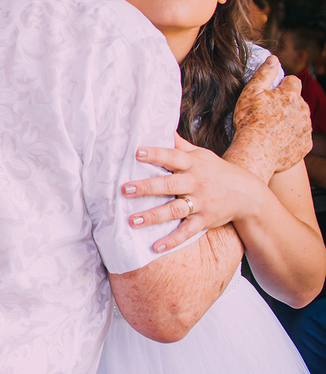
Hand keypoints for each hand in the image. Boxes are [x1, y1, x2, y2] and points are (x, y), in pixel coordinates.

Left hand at [123, 133, 267, 251]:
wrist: (248, 194)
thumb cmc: (217, 171)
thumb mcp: (202, 155)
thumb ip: (180, 146)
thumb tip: (162, 126)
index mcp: (194, 164)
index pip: (173, 157)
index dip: (156, 154)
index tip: (137, 153)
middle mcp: (196, 183)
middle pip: (169, 184)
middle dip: (147, 187)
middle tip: (124, 189)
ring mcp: (201, 203)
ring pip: (175, 210)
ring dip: (153, 216)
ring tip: (132, 220)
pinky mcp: (205, 220)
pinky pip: (187, 231)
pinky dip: (172, 240)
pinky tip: (155, 247)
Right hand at [229, 56, 311, 179]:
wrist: (255, 153)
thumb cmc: (248, 122)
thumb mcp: (250, 93)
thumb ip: (264, 74)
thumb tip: (274, 59)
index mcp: (290, 95)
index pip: (292, 81)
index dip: (280, 86)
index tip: (270, 95)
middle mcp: (303, 110)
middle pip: (297, 101)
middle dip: (286, 104)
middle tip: (267, 114)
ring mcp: (305, 128)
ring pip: (300, 118)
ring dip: (290, 120)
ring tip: (270, 129)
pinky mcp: (305, 144)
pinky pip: (300, 137)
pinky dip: (291, 137)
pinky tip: (277, 141)